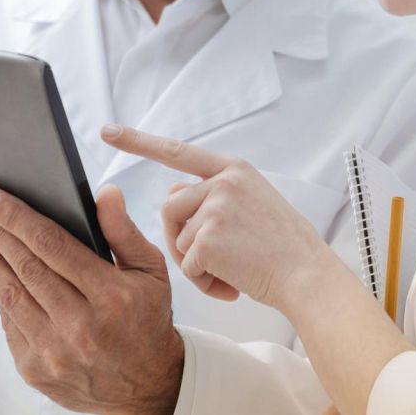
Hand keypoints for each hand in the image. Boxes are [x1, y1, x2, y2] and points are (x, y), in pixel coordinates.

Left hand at [0, 184, 181, 414]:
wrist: (146, 386)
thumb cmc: (147, 320)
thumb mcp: (151, 272)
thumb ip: (124, 231)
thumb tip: (105, 193)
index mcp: (111, 296)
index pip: (53, 246)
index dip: (18, 218)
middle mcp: (80, 325)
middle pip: (25, 267)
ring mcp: (53, 351)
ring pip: (10, 294)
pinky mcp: (35, 369)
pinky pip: (9, 322)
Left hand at [99, 124, 338, 310]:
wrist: (306, 274)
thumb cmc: (282, 246)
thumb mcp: (253, 202)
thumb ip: (215, 193)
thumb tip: (173, 193)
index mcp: (234, 169)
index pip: (178, 151)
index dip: (139, 141)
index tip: (108, 131)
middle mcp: (223, 182)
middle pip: (170, 208)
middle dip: (181, 238)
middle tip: (210, 261)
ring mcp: (215, 208)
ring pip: (177, 239)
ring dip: (195, 263)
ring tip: (229, 273)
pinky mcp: (208, 238)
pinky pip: (186, 265)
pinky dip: (204, 281)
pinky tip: (231, 283)